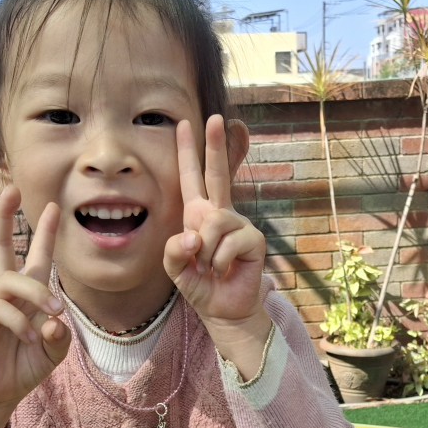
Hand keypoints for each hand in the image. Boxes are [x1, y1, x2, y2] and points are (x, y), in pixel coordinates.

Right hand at [0, 186, 70, 412]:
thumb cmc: (24, 367)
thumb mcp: (54, 351)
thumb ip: (61, 336)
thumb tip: (54, 321)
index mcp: (27, 295)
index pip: (37, 258)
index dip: (45, 233)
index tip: (55, 207)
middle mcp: (5, 293)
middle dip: (3, 217)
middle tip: (11, 191)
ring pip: (10, 281)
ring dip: (36, 293)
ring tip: (55, 312)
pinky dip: (19, 322)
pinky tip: (31, 338)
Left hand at [165, 115, 266, 326]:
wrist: (223, 309)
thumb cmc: (200, 285)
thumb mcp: (175, 268)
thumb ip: (174, 250)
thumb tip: (195, 235)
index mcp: (199, 214)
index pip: (192, 178)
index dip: (189, 152)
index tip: (185, 124)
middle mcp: (221, 213)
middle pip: (218, 174)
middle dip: (215, 146)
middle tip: (217, 117)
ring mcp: (239, 225)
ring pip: (214, 223)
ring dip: (205, 251)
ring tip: (210, 267)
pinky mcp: (253, 240)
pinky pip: (228, 243)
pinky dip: (219, 261)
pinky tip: (224, 271)